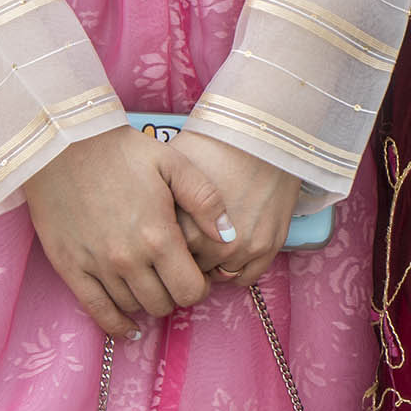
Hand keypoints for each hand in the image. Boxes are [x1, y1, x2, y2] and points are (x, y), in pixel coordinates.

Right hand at [23, 125, 233, 340]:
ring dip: (146, 302)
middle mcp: (128, 258)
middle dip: (173, 294)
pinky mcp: (70, 268)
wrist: (63, 143)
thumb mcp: (173, 163)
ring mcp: (97, 266)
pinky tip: (128, 327)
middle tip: (172, 277)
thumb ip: (206, 201)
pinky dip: (115, 325)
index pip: (190, 291)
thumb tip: (229, 236)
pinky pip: (96, 311)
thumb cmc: (121, 150)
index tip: (195, 275)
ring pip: (133, 307)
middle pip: (162, 304)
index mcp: (158, 235)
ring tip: (150, 284)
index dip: (199, 288)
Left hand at [167, 128, 301, 290]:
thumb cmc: (214, 145)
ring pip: (219, 277)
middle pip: (192, 271)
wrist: (261, 133)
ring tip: (207, 241)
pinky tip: (228, 248)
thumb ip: (157, 203)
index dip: (164, 248)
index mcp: (188, 230)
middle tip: (186, 238)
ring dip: (211, 264)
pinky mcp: (269, 246)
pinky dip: (236, 268)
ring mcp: (246, 248)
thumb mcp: (173, 169)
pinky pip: (246, 277)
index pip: (166, 260)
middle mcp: (217, 245)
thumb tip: (141, 220)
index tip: (164, 238)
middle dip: (186, 258)